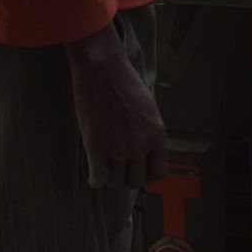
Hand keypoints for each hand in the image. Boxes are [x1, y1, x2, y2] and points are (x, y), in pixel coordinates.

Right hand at [64, 24, 167, 189]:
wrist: (103, 70)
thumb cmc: (125, 85)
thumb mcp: (149, 109)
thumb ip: (150, 134)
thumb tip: (147, 154)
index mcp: (157, 136)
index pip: (158, 174)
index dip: (146, 174)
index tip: (137, 169)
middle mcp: (140, 146)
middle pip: (136, 181)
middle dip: (127, 178)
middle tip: (118, 168)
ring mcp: (118, 149)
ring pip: (116, 181)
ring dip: (110, 177)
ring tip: (105, 165)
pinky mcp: (96, 147)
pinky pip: (98, 180)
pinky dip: (95, 181)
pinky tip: (93, 174)